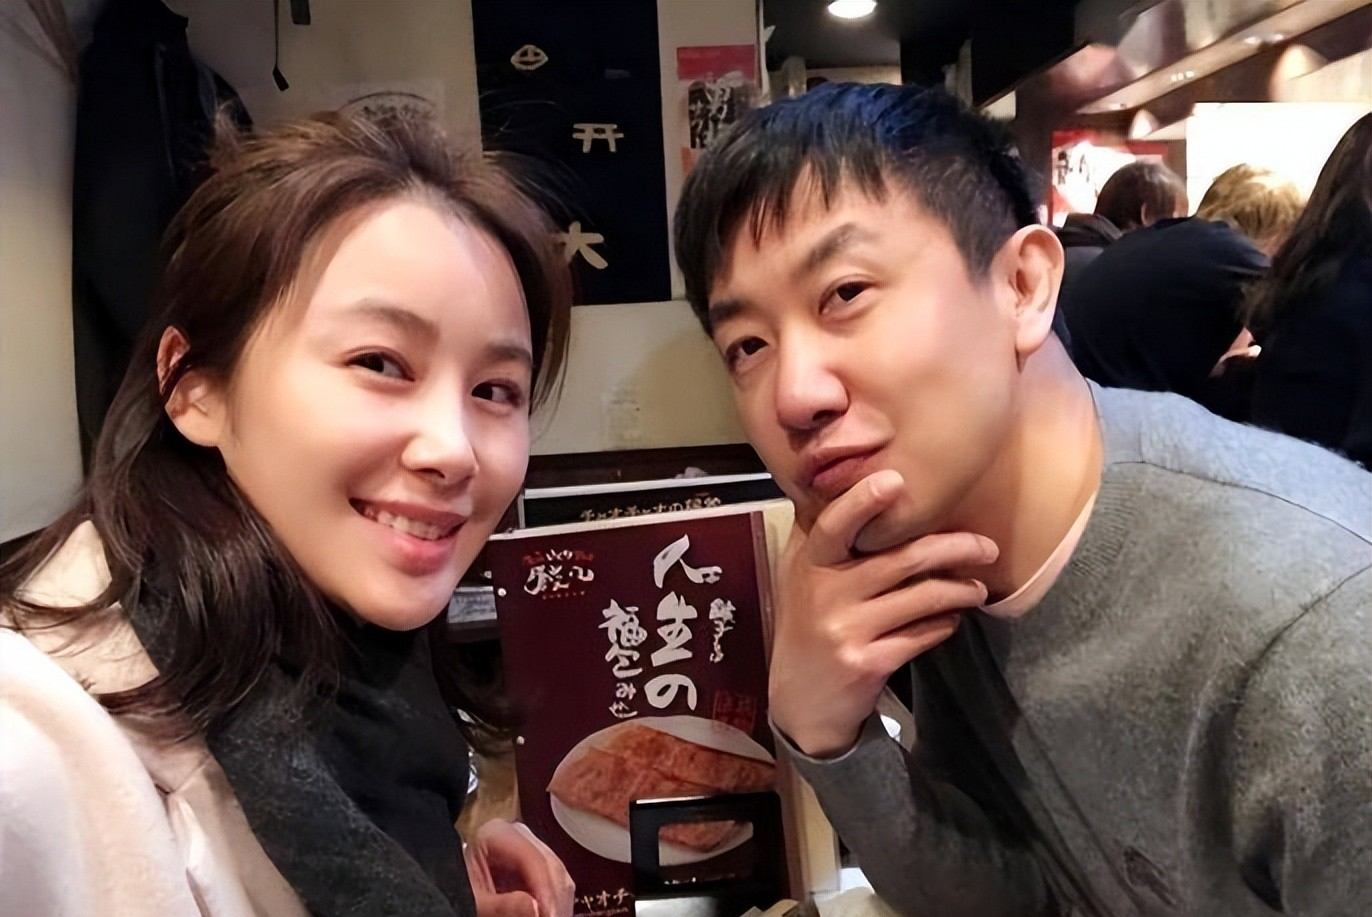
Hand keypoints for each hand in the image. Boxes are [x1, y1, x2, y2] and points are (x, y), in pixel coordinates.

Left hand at [466, 819, 574, 916]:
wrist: (456, 892)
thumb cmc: (457, 892)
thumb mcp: (473, 901)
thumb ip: (501, 906)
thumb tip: (535, 907)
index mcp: (496, 834)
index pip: (530, 857)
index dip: (543, 887)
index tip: (547, 913)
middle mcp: (519, 834)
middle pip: (550, 865)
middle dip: (553, 898)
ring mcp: (531, 847)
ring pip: (558, 874)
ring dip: (558, 902)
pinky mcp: (538, 864)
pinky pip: (556, 883)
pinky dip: (556, 902)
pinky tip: (552, 914)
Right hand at [770, 470, 997, 758]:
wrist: (798, 702)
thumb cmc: (806, 628)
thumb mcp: (799, 578)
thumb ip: (820, 535)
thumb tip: (845, 480)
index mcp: (809, 565)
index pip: (834, 526)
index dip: (863, 502)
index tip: (895, 480)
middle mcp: (824, 594)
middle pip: (900, 559)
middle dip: (953, 548)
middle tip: (987, 546)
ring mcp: (845, 631)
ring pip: (920, 598)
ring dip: (959, 590)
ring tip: (978, 588)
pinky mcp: (867, 663)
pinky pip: (921, 635)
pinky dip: (944, 624)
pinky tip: (953, 620)